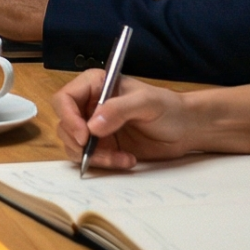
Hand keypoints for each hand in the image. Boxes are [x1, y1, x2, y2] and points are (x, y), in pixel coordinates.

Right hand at [55, 72, 199, 170]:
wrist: (185, 130)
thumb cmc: (169, 108)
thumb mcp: (147, 102)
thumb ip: (119, 109)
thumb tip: (93, 125)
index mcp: (95, 85)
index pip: (65, 98)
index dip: (68, 117)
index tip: (84, 136)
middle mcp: (89, 106)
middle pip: (64, 124)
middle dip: (78, 141)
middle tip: (96, 151)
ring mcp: (94, 128)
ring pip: (73, 145)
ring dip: (93, 156)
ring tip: (121, 158)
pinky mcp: (102, 146)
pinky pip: (90, 158)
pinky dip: (104, 163)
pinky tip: (127, 160)